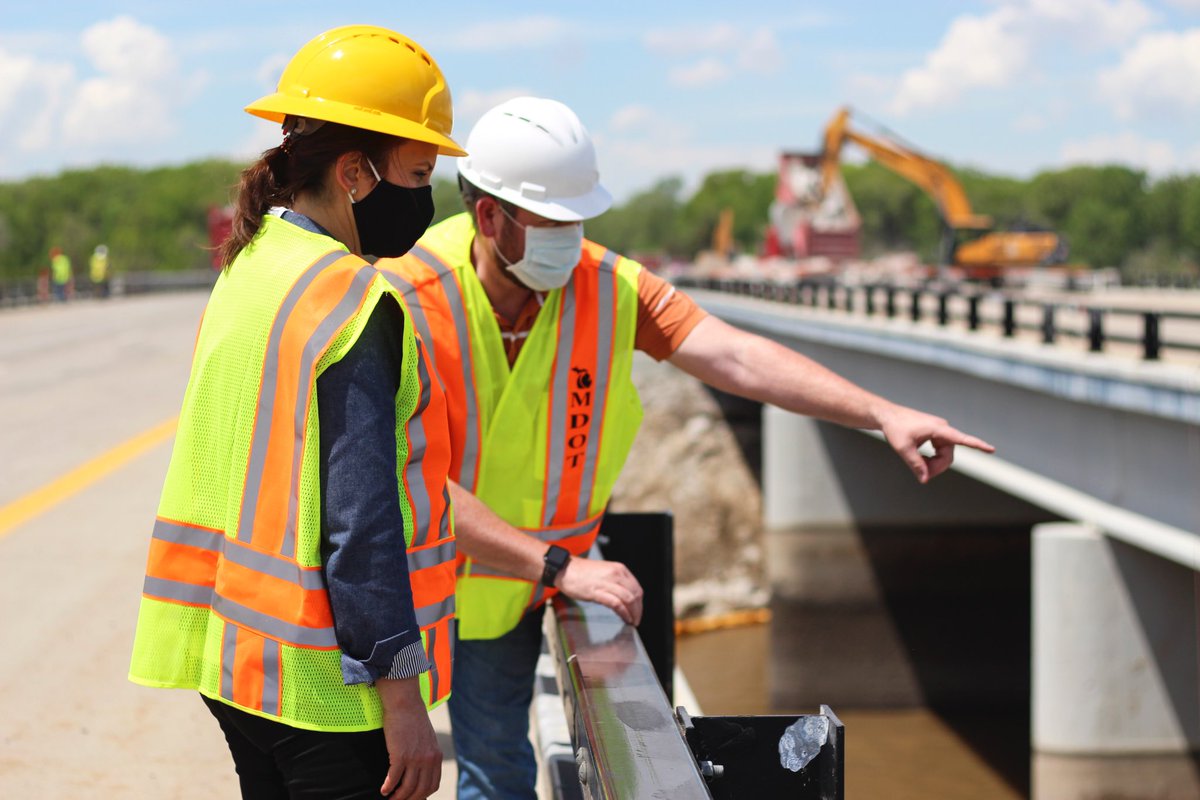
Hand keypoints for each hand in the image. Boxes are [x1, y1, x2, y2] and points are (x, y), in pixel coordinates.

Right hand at [376, 677, 442, 798]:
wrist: (405, 703)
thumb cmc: (413, 719)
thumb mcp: (427, 738)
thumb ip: (426, 754)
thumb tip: (420, 769)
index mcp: (436, 756)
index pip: (432, 785)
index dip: (421, 795)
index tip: (412, 798)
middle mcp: (428, 759)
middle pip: (420, 791)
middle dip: (409, 799)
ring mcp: (415, 758)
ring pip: (407, 788)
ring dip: (397, 797)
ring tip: (390, 798)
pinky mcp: (400, 755)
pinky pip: (393, 779)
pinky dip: (388, 787)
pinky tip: (383, 790)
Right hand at [556, 556, 643, 626]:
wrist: (564, 569)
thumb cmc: (581, 572)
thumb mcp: (604, 572)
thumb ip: (616, 582)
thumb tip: (625, 597)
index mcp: (619, 569)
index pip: (636, 587)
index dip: (640, 602)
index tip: (638, 610)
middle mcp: (615, 574)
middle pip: (635, 594)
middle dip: (638, 609)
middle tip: (637, 619)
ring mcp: (607, 582)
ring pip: (628, 599)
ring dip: (633, 613)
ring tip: (632, 621)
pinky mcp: (597, 591)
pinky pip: (616, 603)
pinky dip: (624, 613)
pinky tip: (625, 619)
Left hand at [877, 404, 994, 483]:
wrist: (887, 416)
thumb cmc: (895, 429)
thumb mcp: (903, 448)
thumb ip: (915, 464)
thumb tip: (925, 480)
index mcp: (938, 429)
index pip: (961, 438)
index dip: (977, 445)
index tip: (991, 449)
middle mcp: (942, 429)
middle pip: (948, 455)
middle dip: (937, 467)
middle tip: (922, 476)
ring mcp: (939, 432)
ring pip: (944, 455)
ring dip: (933, 464)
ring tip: (918, 466)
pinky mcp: (934, 434)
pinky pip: (939, 451)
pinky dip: (931, 459)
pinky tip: (921, 460)